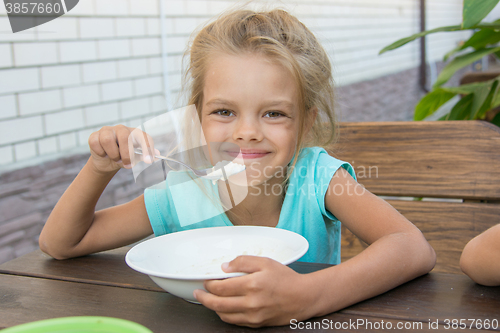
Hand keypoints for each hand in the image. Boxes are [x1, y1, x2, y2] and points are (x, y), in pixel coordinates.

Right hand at [88, 125, 155, 173]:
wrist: (107, 162)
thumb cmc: (124, 157)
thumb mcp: (135, 158)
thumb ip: (144, 155)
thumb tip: (156, 155)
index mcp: (134, 133)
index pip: (143, 137)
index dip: (147, 148)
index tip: (148, 160)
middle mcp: (121, 129)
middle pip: (124, 136)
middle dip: (126, 154)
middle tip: (127, 164)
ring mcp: (107, 131)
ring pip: (108, 139)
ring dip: (113, 154)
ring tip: (115, 158)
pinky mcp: (95, 136)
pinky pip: (96, 143)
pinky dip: (100, 152)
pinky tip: (104, 154)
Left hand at [194, 256, 316, 327]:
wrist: (304, 297)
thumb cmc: (286, 279)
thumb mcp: (265, 262)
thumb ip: (243, 262)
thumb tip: (224, 267)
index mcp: (252, 285)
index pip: (221, 287)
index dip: (209, 284)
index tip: (206, 281)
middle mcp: (251, 303)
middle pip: (218, 304)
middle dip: (204, 298)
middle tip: (197, 293)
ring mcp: (253, 316)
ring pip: (224, 315)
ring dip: (213, 308)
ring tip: (208, 300)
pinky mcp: (256, 324)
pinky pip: (235, 322)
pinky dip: (225, 315)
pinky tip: (223, 308)